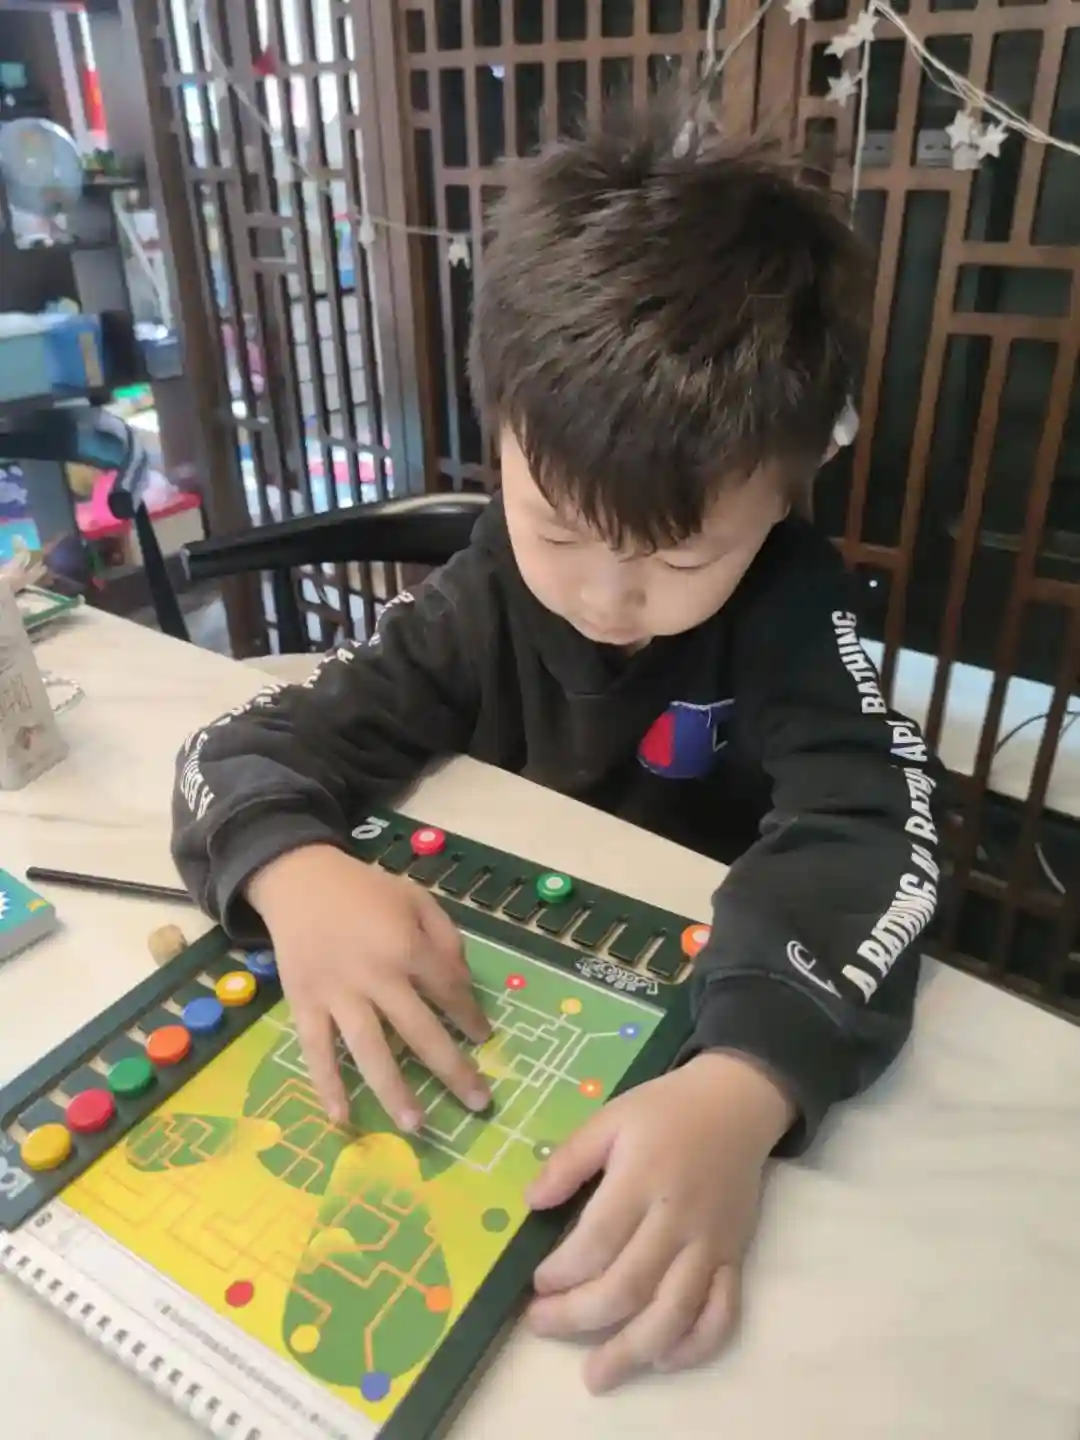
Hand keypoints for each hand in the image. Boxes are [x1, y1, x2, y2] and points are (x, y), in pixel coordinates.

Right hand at [247, 844, 490, 1128]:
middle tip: (480, 1104)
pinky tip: (342, 1119)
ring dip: (395, 1090)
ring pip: (370, 1049)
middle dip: (453, 1070)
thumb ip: (446, 938)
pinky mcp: (304, 1004)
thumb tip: (463, 985)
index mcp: (407, 946)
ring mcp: (337, 994)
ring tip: (417, 1127)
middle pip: (420, 1031)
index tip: (484, 1040)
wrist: (300, 879)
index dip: (471, 1018)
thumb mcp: (417, 898)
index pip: (449, 992)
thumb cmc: (365, 890)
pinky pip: (316, 1051)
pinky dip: (327, 1085)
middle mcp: (376, 976)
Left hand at [525, 1052, 793, 1393]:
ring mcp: (710, 1243)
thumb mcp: (610, 1117)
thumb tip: (531, 1202)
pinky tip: (662, 1358)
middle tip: (542, 1324)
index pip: (597, 1241)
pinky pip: (722, 1312)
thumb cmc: (664, 1110)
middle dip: (578, 1316)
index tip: (536, 1283)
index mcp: (643, 1178)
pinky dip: (695, 1345)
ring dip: (632, 1350)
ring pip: (674, 1312)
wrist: (735, 1103)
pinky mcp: (734, 1256)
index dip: (562, 1272)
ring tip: (596, 1375)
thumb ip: (569, 1159)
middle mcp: (678, 1218)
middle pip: (628, 1285)